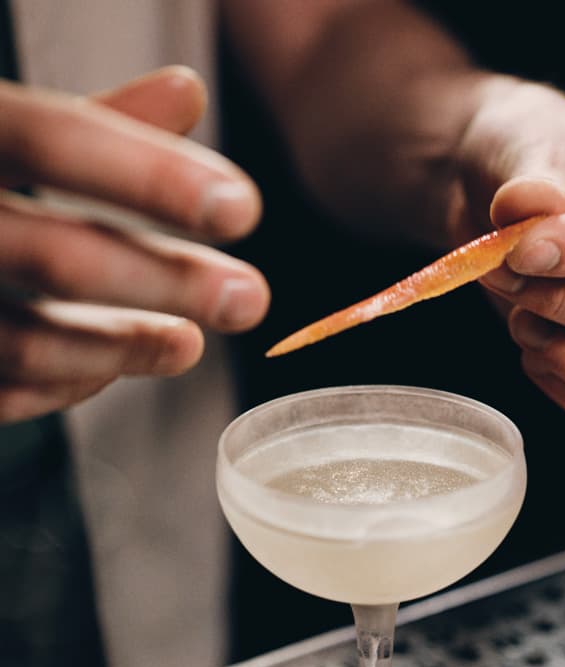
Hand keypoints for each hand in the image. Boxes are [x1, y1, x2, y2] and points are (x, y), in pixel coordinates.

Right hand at [0, 67, 268, 424]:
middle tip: (250, 298)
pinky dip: (64, 382)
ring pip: (24, 338)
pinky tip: (111, 370)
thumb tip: (188, 95)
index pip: (47, 139)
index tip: (244, 207)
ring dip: (123, 348)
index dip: (150, 175)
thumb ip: (86, 121)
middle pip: (52, 252)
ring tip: (191, 347)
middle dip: (165, 280)